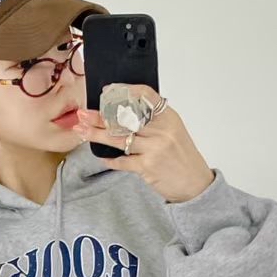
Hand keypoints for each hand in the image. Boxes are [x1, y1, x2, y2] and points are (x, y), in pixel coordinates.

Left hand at [72, 87, 215, 203]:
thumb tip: (127, 112)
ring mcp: (154, 148)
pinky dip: (110, 160)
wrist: (195, 185)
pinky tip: (102, 158)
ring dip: (97, 134)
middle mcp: (161, 130)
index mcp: (168, 117)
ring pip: (118, 138)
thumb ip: (155, 121)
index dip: (124, 91)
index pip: (145, 95)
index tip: (107, 91)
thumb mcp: (174, 132)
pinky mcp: (147, 166)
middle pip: (125, 118)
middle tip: (83, 113)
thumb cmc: (183, 159)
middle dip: (101, 116)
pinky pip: (122, 161)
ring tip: (82, 130)